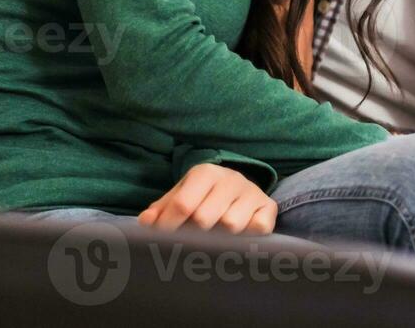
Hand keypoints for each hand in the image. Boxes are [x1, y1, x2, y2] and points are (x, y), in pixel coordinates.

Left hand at [137, 163, 276, 233]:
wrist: (239, 187)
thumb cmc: (203, 196)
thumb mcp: (181, 196)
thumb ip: (162, 209)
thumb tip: (146, 221)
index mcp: (205, 172)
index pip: (183, 204)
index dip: (169, 227)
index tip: (161, 241)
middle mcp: (230, 178)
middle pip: (205, 218)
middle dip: (193, 234)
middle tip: (189, 242)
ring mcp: (251, 192)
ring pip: (231, 225)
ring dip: (220, 237)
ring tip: (214, 238)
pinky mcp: (268, 207)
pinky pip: (257, 229)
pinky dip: (246, 237)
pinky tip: (238, 236)